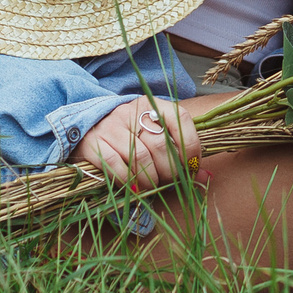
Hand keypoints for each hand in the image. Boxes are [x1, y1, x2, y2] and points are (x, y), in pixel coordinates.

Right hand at [75, 95, 203, 192]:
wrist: (85, 125)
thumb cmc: (128, 134)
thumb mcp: (154, 135)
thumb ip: (180, 152)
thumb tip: (207, 176)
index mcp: (152, 105)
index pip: (181, 119)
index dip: (192, 146)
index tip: (192, 166)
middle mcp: (132, 112)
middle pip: (161, 145)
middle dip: (170, 171)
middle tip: (168, 181)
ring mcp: (111, 126)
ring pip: (140, 158)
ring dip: (150, 180)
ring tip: (151, 186)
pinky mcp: (93, 143)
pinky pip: (117, 167)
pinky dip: (129, 182)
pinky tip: (134, 187)